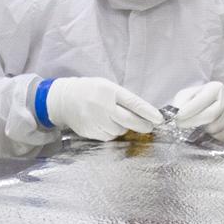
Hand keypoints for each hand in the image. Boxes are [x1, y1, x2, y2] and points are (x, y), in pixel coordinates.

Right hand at [46, 77, 162, 140]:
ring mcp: (94, 120)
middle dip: (142, 125)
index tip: (159, 119)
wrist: (64, 99)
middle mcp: (102, 105)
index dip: (148, 112)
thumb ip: (123, 99)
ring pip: (118, 131)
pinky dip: (111, 132)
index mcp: (109, 90)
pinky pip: (107, 137)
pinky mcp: (89, 131)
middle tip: (148, 127)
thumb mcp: (107, 87)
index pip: (133, 103)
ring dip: (123, 128)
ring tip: (115, 119)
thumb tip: (144, 113)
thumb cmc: (90, 91)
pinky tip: (105, 124)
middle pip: (128, 121)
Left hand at [171, 82, 223, 144]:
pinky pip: (221, 137)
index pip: (202, 101)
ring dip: (201, 130)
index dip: (188, 111)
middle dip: (192, 122)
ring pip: (215, 128)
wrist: (215, 105)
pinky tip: (204, 132)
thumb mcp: (187, 95)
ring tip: (194, 127)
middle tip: (180, 125)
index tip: (177, 118)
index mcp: (216, 88)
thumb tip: (176, 114)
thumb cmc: (198, 100)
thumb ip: (181, 102)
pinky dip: (210, 137)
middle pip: (210, 115)